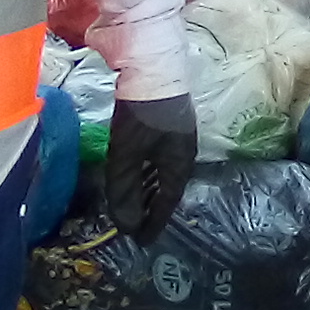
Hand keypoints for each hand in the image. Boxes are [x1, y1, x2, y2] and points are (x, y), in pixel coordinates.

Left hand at [105, 94, 195, 243]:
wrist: (153, 69)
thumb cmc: (142, 116)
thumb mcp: (127, 157)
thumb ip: (125, 192)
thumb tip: (126, 226)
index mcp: (179, 164)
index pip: (167, 202)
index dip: (154, 223)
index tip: (142, 241)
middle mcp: (184, 153)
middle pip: (167, 188)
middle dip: (151, 208)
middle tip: (135, 224)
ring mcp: (178, 136)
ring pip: (162, 172)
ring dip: (148, 190)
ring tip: (132, 202)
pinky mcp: (168, 123)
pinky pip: (158, 158)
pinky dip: (146, 171)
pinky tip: (135, 170)